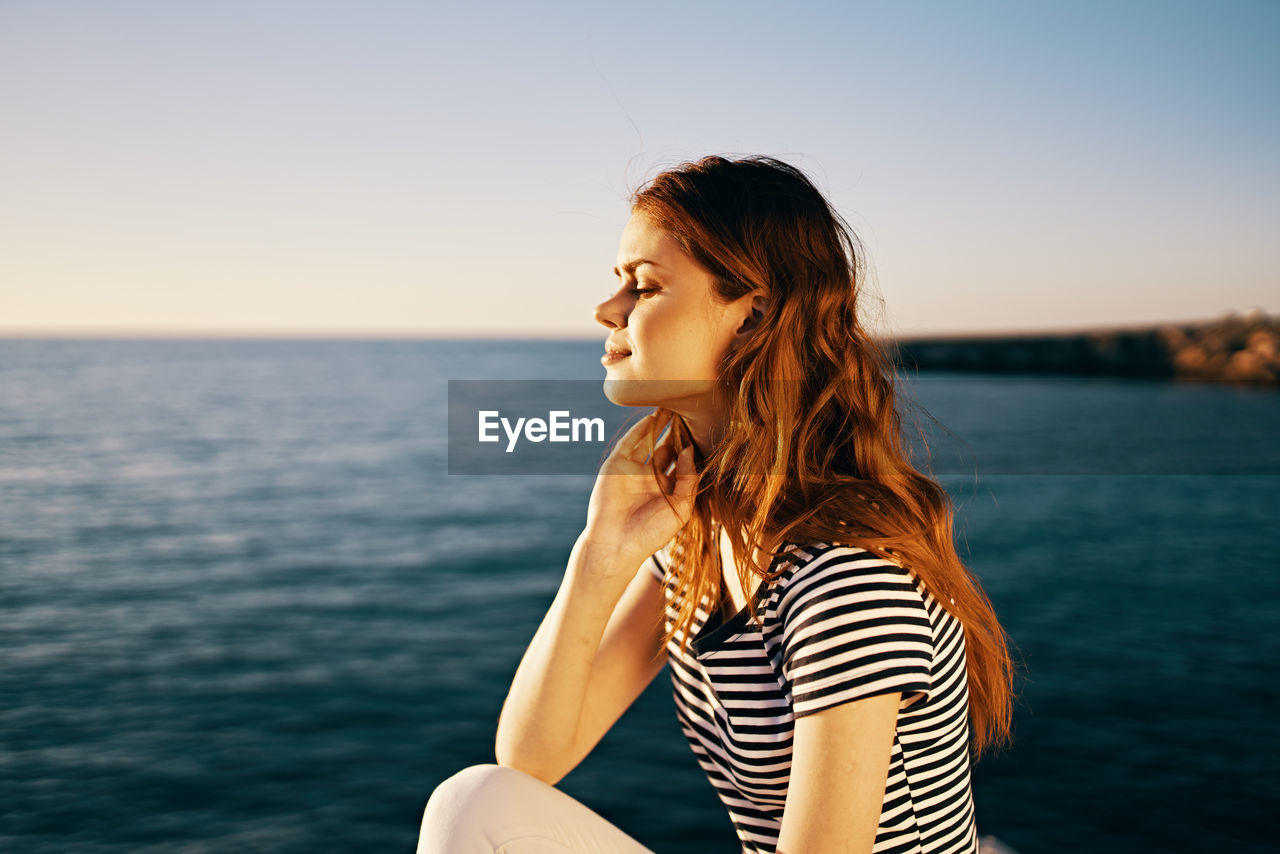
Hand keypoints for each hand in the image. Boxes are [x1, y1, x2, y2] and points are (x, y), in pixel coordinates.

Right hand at [582, 411, 695, 570]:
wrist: (616, 544)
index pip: (681, 462)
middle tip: (689, 411)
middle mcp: (650, 477)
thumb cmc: (650, 533)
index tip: (705, 430)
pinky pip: (630, 442)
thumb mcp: (680, 507)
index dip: (691, 447)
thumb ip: (688, 479)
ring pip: (648, 441)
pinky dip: (640, 429)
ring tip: (672, 406)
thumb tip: (689, 450)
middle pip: (666, 447)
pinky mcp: (617, 465)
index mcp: (667, 489)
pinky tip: (652, 418)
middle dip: (676, 432)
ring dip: (658, 425)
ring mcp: (633, 470)